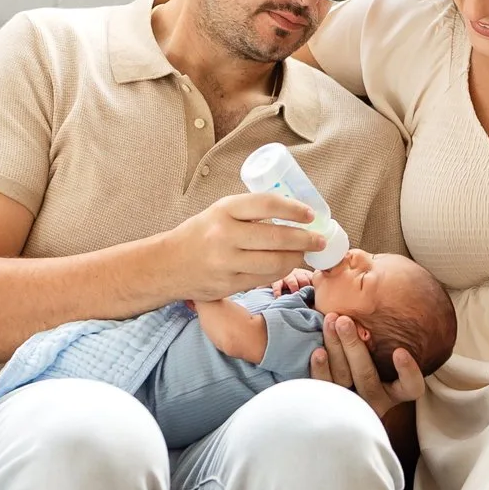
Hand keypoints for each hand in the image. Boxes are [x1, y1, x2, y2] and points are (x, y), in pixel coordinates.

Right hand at [164, 194, 319, 301]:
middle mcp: (225, 235)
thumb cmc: (201, 233)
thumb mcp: (220, 212)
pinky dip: (280, 272)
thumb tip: (294, 214)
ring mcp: (226, 262)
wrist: (168, 264)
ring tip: (305, 254)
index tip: (310, 215)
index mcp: (224, 210)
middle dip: (305, 239)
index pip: (267, 205)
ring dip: (297, 259)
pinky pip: (264, 279)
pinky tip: (287, 266)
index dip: (294, 209)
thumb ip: (250, 212)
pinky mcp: (229, 284)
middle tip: (320, 240)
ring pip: (275, 262)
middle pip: (277, 237)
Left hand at [309, 313, 426, 421]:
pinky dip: (321, 369)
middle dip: (354, 347)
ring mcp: (352, 402)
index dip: (408, 372)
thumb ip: (382, 323)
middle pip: (367, 377)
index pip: (411, 387)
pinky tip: (318, 351)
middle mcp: (377, 398)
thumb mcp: (381, 340)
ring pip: (344, 379)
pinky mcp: (330, 401)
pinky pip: (324, 387)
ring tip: (330, 323)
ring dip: (336, 349)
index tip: (399, 351)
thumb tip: (375, 284)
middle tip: (344, 321)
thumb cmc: (368, 348)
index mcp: (397, 388)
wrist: (336, 379)